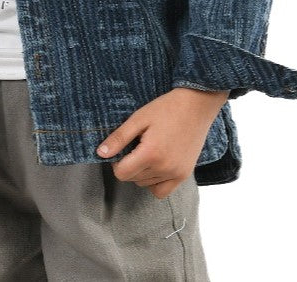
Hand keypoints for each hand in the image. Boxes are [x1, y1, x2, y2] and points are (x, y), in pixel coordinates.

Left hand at [96, 87, 228, 198]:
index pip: (122, 174)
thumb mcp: (138, 118)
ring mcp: (176, 174)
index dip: (116, 162)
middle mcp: (164, 168)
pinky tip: (156, 165)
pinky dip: (155, 182)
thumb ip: (119, 138)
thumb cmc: (166, 108)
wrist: (196, 105)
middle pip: (133, 179)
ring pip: (146, 184)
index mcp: (151, 154)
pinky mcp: (185, 175)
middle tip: (137, 145)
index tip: (122, 149)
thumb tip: (100, 153)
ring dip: (142, 172)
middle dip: (129, 165)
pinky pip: (162, 191)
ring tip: (149, 150)